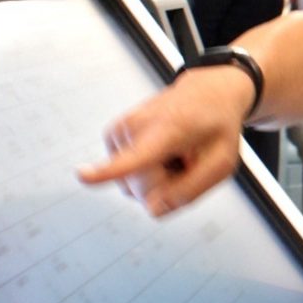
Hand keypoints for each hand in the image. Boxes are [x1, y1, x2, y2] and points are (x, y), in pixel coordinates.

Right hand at [75, 67, 256, 214]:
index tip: (81, 174)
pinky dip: (145, 172)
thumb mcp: (222, 164)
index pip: (137, 157)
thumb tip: (152, 209)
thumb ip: (191, 191)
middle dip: (166, 187)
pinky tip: (161, 151)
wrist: (207, 93)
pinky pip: (125, 177)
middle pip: (141, 191)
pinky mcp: (111, 134)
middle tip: (187, 159)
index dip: (108, 170)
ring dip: (157, 179)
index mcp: (169, 131)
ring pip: (131, 187)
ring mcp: (120, 129)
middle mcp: (137, 126)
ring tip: (175, 152)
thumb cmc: (216, 128)